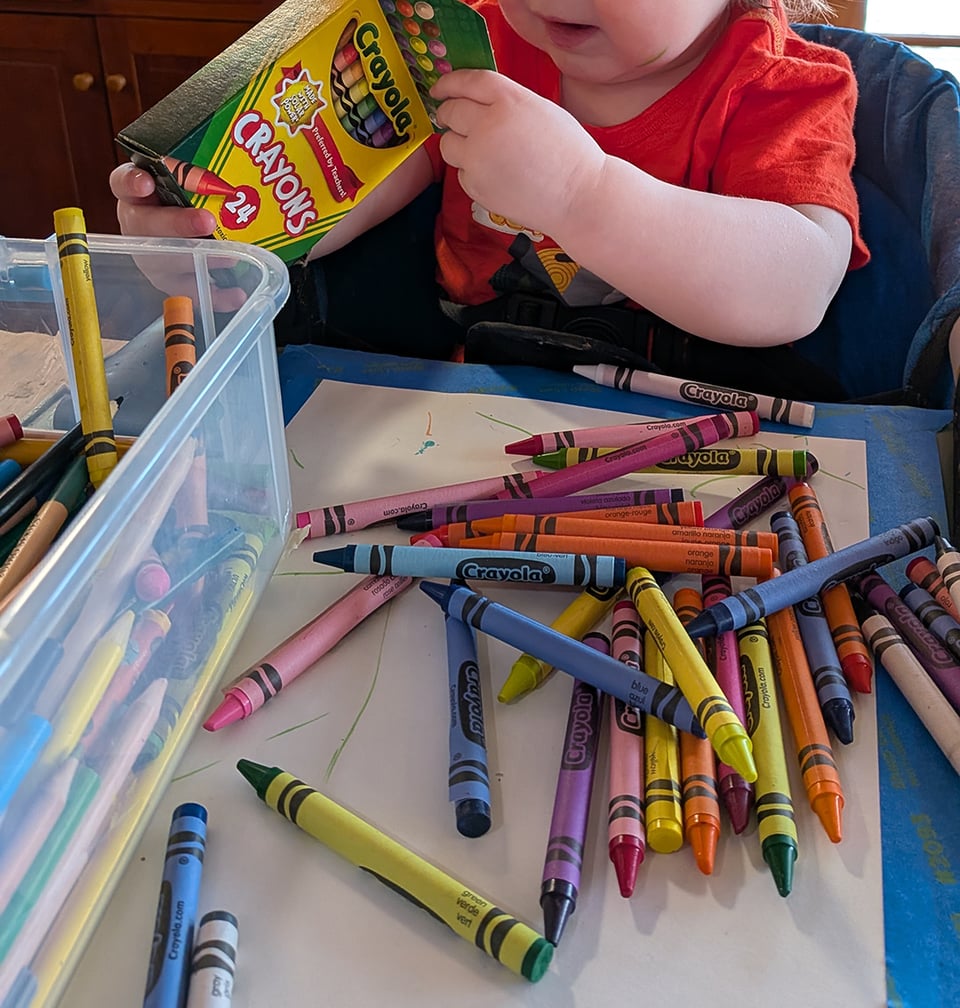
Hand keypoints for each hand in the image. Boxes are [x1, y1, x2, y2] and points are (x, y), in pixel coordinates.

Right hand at [109, 162, 246, 310]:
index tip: (146, 182)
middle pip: (147, 227)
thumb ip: (197, 168)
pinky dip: (213, 296)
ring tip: (229, 258)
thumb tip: (235, 159)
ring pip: (165, 263)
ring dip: (198, 261)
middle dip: (177, 225)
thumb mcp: (189, 176)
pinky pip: (188, 291)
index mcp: (136, 191)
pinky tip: (235, 294)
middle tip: (206, 221)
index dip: (132, 183)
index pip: (124, 183)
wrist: (192, 224)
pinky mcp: (170, 282)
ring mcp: (151, 256)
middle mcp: (138, 224)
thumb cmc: (188, 195)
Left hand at [430, 70, 605, 237]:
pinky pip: (461, 172)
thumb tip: (476, 102)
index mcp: (509, 101)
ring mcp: (479, 159)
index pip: (468, 82)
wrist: (578, 197)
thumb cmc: (568, 154)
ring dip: (458, 144)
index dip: (449, 83)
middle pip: (451, 112)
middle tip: (454, 119)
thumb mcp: (540, 109)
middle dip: (449, 114)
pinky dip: (472, 172)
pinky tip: (498, 175)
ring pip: (448, 144)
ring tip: (484, 152)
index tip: (440, 88)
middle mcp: (488, 126)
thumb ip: (507, 101)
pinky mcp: (476, 186)